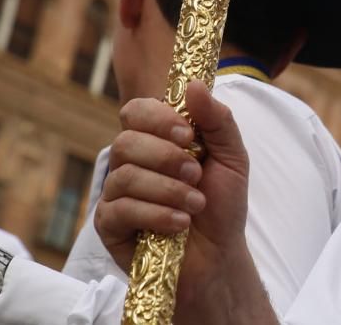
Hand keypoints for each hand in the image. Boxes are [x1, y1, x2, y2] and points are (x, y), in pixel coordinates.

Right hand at [97, 81, 254, 306]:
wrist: (219, 254)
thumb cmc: (222, 204)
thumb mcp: (232, 157)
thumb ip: (217, 120)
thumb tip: (194, 85)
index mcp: (156, 141)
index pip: (136, 111)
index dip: (158, 119)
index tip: (187, 135)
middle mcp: (131, 163)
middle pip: (125, 141)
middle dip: (166, 158)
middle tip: (196, 174)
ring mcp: (116, 194)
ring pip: (124, 176)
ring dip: (168, 189)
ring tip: (196, 204)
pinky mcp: (109, 225)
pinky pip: (120, 209)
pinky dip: (157, 214)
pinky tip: (179, 223)